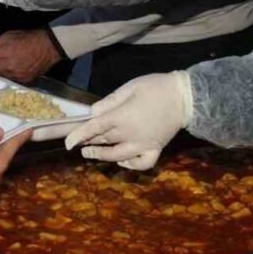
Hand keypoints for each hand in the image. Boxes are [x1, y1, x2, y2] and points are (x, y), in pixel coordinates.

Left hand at [0, 30, 59, 83]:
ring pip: (2, 76)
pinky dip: (11, 75)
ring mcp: (15, 76)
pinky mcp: (24, 80)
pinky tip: (16, 68)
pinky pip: (12, 80)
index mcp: (0, 56)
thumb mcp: (7, 36)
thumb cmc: (26, 38)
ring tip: (9, 63)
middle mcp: (6, 69)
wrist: (47, 46)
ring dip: (2, 71)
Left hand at [64, 71, 192, 169]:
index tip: (67, 143)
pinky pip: (141, 164)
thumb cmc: (155, 87)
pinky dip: (130, 165)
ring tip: (90, 154)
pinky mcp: (155, 149)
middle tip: (78, 142)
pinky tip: (122, 161)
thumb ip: (110, 101)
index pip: (94, 129)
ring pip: (117, 156)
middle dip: (87, 143)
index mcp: (122, 117)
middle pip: (103, 142)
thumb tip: (93, 112)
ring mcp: (143, 145)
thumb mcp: (130, 87)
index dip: (78, 136)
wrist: (184, 97)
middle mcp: (130, 135)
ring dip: (101, 156)